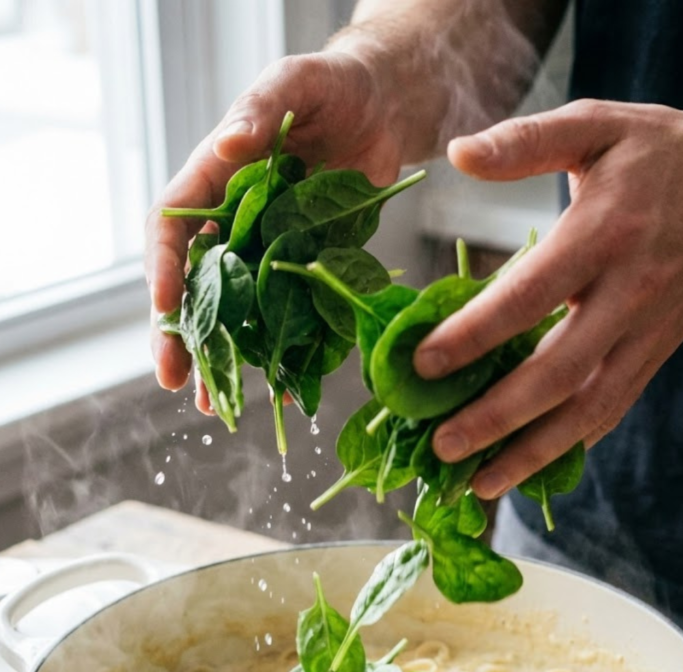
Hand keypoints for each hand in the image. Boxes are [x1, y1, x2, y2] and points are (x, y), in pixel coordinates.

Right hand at [145, 50, 402, 411]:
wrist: (382, 110)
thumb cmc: (331, 88)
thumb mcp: (293, 83)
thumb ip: (259, 111)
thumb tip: (228, 143)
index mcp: (213, 179)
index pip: (172, 226)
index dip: (163, 266)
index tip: (163, 304)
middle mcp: (231, 222)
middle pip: (192, 284)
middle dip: (179, 332)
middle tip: (171, 377)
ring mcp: (266, 252)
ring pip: (232, 312)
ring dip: (220, 357)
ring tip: (207, 403)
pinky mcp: (303, 270)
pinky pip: (286, 315)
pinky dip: (280, 351)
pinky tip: (275, 389)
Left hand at [414, 100, 682, 499]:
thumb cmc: (658, 154)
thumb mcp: (598, 125)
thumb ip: (528, 141)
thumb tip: (459, 154)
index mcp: (605, 235)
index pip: (529, 296)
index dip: (474, 336)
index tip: (423, 364)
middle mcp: (630, 293)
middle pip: (559, 372)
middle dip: (497, 418)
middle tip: (442, 446)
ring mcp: (649, 331)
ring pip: (590, 407)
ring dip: (534, 453)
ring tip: (481, 484)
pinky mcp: (657, 352)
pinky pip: (614, 408)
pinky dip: (573, 444)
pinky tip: (532, 467)